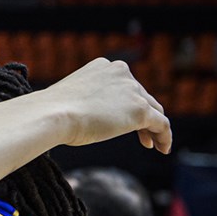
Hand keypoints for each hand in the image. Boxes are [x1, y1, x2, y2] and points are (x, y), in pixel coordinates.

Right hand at [43, 58, 171, 152]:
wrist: (51, 114)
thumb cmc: (51, 111)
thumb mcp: (70, 98)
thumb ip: (85, 101)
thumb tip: (84, 115)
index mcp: (104, 67)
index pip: (125, 86)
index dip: (127, 104)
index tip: (122, 121)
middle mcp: (122, 73)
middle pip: (142, 97)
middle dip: (142, 117)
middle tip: (141, 137)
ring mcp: (133, 91)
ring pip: (154, 110)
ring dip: (153, 128)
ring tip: (152, 144)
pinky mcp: (141, 110)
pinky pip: (162, 124)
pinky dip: (165, 137)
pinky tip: (162, 149)